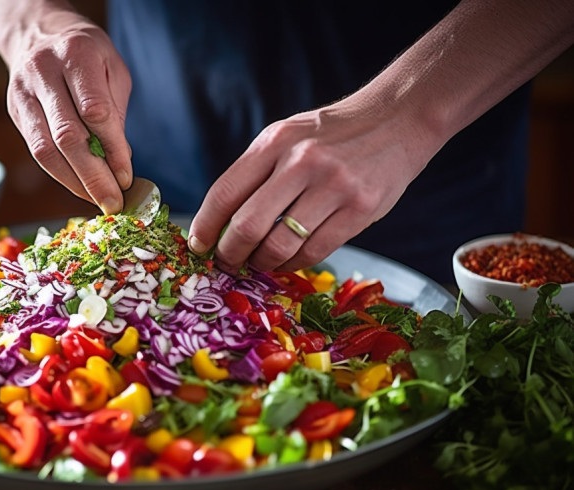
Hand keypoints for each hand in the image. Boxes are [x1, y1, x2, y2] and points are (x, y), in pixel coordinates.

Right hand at [3, 9, 132, 213]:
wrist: (38, 33)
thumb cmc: (86, 54)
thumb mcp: (113, 71)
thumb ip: (115, 114)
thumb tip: (119, 163)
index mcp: (75, 55)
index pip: (93, 111)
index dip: (112, 148)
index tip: (127, 176)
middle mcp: (43, 73)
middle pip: (67, 136)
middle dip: (93, 176)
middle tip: (113, 201)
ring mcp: (23, 94)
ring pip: (46, 150)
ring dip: (74, 182)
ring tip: (97, 199)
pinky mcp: (15, 112)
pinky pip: (36, 152)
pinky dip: (61, 174)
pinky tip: (79, 186)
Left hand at [188, 100, 436, 272]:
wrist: (398, 119)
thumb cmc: (332, 134)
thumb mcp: (287, 136)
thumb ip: (256, 172)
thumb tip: (220, 223)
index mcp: (275, 141)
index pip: (225, 192)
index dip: (205, 226)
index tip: (198, 245)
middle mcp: (301, 162)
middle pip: (247, 226)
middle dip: (230, 253)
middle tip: (228, 262)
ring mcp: (333, 186)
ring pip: (279, 245)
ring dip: (262, 263)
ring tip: (259, 262)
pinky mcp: (360, 210)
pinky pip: (313, 252)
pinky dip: (293, 264)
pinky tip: (288, 260)